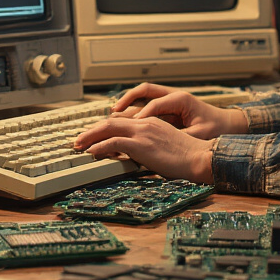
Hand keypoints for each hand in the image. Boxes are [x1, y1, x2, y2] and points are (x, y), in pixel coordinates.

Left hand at [73, 116, 214, 183]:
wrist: (200, 158)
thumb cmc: (187, 157)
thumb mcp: (164, 146)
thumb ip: (148, 146)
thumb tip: (133, 155)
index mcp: (151, 122)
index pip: (121, 121)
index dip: (104, 128)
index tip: (93, 137)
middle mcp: (145, 123)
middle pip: (110, 121)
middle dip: (91, 130)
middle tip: (78, 140)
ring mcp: (143, 133)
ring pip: (108, 128)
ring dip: (90, 137)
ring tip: (79, 145)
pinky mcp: (142, 145)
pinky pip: (114, 142)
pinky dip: (99, 146)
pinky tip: (92, 152)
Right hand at [111, 83, 248, 140]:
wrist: (226, 124)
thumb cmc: (215, 128)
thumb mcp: (199, 134)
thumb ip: (180, 137)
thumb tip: (162, 144)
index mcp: (180, 99)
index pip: (155, 104)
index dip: (142, 115)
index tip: (131, 127)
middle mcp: (172, 95)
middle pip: (144, 92)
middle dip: (127, 101)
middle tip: (113, 113)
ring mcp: (169, 99)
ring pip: (142, 96)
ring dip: (128, 103)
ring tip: (113, 114)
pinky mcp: (167, 107)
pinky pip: (146, 104)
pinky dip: (134, 109)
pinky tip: (125, 120)